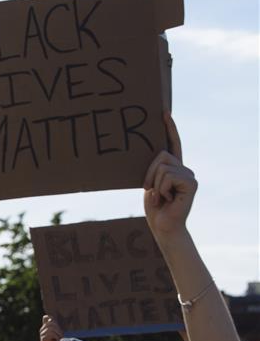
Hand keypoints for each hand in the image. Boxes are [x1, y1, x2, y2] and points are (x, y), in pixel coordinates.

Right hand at [39, 315, 63, 340]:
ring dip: (58, 334)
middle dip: (58, 328)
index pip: (46, 318)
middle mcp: (42, 329)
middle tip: (61, 335)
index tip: (55, 322)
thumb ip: (54, 325)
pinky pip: (51, 333)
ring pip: (51, 328)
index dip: (51, 318)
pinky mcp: (43, 338)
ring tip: (59, 339)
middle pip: (51, 323)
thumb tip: (49, 317)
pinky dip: (56, 337)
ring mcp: (42, 333)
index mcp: (46, 327)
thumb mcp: (57, 332)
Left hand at [143, 113, 196, 241]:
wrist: (163, 226)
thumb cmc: (155, 208)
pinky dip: (161, 188)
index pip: (173, 144)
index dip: (169, 129)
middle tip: (151, 190)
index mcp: (174, 168)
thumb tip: (155, 156)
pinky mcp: (191, 183)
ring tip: (160, 197)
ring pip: (162, 167)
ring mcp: (189, 175)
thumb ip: (154, 170)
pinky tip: (167, 199)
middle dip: (149, 173)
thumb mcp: (150, 185)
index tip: (164, 113)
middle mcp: (184, 168)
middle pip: (161, 155)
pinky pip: (168, 176)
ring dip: (154, 184)